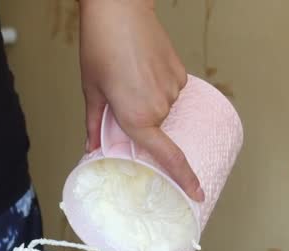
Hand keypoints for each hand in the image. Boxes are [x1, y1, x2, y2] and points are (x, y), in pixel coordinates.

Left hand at [79, 0, 203, 201]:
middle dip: (139, 123)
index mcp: (137, 116)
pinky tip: (142, 71)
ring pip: (163, 110)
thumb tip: (92, 148)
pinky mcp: (180, 73)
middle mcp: (160, 106)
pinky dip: (156, 88)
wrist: (119, 10)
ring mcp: (174, 89)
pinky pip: (170, 92)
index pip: (167, 155)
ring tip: (129, 78)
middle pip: (155, 130)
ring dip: (148, 103)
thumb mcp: (91, 90)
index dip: (184, 177)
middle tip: (120, 97)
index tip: (197, 193)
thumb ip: (94, 124)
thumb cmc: (100, 49)